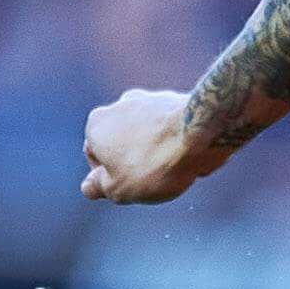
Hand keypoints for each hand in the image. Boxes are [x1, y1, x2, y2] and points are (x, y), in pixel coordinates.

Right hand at [80, 86, 223, 205]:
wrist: (200, 134)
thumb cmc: (154, 163)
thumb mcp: (118, 189)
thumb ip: (99, 187)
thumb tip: (89, 187)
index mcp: (97, 123)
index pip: (95, 156)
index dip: (111, 177)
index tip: (130, 187)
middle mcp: (120, 105)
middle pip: (122, 143)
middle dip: (134, 162)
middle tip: (153, 180)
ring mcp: (150, 99)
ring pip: (147, 135)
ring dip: (156, 151)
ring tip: (174, 168)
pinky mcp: (177, 101)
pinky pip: (171, 129)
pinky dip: (177, 141)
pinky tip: (190, 155)